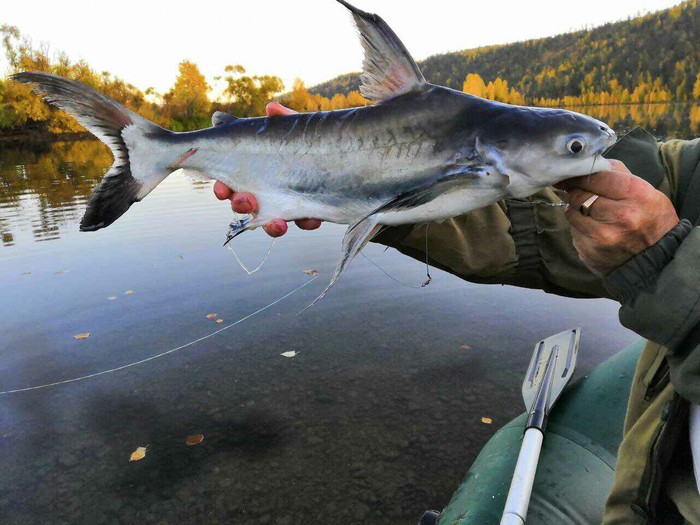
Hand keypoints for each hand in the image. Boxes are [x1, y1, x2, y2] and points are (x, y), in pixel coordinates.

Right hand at [213, 102, 321, 236]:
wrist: (342, 152)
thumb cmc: (307, 139)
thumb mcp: (295, 129)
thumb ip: (283, 120)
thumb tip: (271, 108)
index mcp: (255, 171)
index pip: (231, 183)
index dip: (223, 189)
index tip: (222, 189)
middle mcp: (267, 190)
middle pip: (246, 205)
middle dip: (242, 206)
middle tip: (247, 201)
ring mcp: (287, 203)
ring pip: (271, 221)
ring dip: (271, 226)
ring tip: (277, 224)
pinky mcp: (309, 211)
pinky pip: (304, 222)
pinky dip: (306, 222)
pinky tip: (310, 219)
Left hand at [557, 159, 678, 274]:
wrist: (655, 260)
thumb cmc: (650, 219)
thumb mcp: (646, 191)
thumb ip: (617, 174)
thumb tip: (586, 164)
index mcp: (636, 195)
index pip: (595, 177)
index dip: (578, 174)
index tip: (569, 173)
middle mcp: (619, 216)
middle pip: (579, 194)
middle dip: (574, 191)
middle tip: (574, 190)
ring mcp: (603, 236)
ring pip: (571, 212)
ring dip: (575, 209)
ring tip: (588, 211)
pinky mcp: (590, 251)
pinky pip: (573, 231)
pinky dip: (578, 227)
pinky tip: (592, 229)